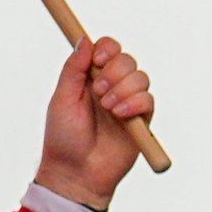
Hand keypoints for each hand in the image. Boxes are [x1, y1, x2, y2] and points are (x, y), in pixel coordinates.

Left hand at [34, 36, 155, 203]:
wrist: (76, 172)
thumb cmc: (64, 138)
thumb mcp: (62, 98)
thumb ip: (74, 69)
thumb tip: (84, 39)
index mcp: (90, 78)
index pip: (108, 49)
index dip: (108, 47)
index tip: (99, 57)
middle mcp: (111, 87)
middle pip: (127, 60)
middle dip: (115, 71)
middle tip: (98, 91)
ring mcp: (128, 104)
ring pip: (140, 77)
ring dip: (123, 89)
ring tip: (108, 109)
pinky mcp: (141, 122)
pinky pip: (149, 100)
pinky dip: (135, 103)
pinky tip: (120, 115)